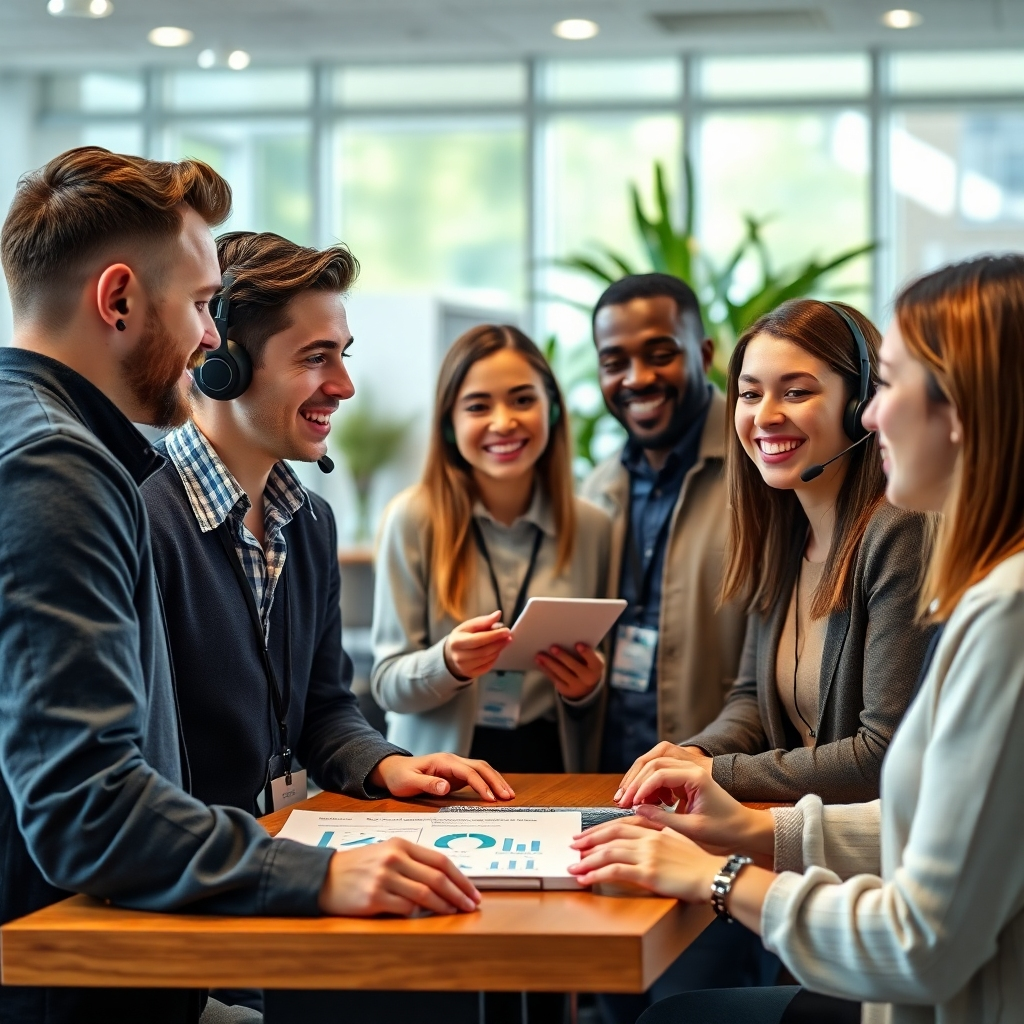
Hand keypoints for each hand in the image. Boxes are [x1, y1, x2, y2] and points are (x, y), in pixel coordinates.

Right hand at [318, 837, 480, 915]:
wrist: (324, 876)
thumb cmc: (360, 866)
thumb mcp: (387, 853)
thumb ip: (413, 862)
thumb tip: (445, 880)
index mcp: (401, 844)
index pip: (440, 860)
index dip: (460, 878)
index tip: (472, 891)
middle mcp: (394, 858)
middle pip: (437, 877)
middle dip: (458, 893)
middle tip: (470, 905)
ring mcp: (384, 877)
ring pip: (424, 894)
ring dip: (444, 905)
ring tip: (454, 912)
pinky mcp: (374, 897)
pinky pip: (405, 908)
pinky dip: (418, 913)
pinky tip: (424, 915)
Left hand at [369, 753, 514, 801]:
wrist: (394, 770)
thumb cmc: (400, 776)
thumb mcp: (409, 782)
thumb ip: (428, 784)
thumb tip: (446, 786)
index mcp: (444, 761)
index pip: (468, 771)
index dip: (481, 784)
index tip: (490, 798)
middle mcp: (453, 761)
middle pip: (481, 767)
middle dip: (496, 780)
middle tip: (508, 796)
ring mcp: (456, 767)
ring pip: (482, 770)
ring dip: (496, 781)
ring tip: (508, 795)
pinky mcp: (457, 775)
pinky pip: (477, 777)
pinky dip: (489, 784)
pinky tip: (496, 793)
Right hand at [443, 611, 511, 679]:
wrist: (451, 654)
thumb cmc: (462, 637)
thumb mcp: (468, 626)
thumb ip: (483, 621)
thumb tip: (498, 614)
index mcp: (457, 642)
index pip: (478, 639)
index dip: (494, 635)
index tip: (506, 630)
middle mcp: (459, 656)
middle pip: (484, 650)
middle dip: (499, 643)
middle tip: (509, 636)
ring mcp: (464, 667)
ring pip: (487, 659)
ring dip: (499, 649)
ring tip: (505, 642)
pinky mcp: (471, 674)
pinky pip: (488, 666)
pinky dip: (495, 657)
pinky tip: (497, 651)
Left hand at [535, 643, 603, 699]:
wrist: (587, 687)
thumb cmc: (587, 664)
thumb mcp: (590, 658)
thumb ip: (582, 651)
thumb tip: (564, 639)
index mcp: (596, 667)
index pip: (593, 660)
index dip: (586, 653)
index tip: (578, 644)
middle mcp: (588, 678)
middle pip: (574, 666)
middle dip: (563, 657)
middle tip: (552, 647)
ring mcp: (576, 686)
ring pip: (561, 673)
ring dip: (549, 663)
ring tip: (540, 654)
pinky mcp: (565, 690)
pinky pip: (554, 678)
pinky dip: (545, 669)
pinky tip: (539, 661)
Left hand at [568, 818, 725, 902]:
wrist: (715, 876)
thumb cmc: (702, 864)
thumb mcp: (681, 840)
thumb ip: (662, 832)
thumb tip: (648, 829)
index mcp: (656, 829)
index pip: (622, 824)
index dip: (602, 828)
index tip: (588, 834)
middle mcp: (649, 838)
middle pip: (611, 834)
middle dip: (589, 840)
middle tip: (573, 845)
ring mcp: (648, 854)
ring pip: (609, 852)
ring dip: (587, 860)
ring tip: (574, 867)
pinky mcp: (648, 873)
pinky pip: (614, 872)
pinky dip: (596, 874)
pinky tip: (586, 879)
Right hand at [618, 760, 774, 857]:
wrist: (744, 827)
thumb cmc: (724, 829)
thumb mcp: (692, 828)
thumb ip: (662, 819)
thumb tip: (637, 811)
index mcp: (695, 776)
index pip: (659, 773)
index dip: (641, 788)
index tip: (631, 804)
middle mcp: (690, 768)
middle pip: (653, 764)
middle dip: (635, 782)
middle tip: (622, 801)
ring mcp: (687, 772)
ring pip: (654, 768)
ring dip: (639, 782)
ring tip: (629, 802)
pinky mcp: (684, 779)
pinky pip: (661, 776)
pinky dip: (649, 787)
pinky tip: (646, 804)